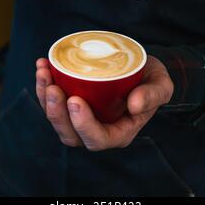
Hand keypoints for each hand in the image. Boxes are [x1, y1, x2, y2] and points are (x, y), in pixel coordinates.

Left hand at [36, 55, 173, 150]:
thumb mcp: (161, 85)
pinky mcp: (72, 102)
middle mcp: (97, 129)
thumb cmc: (152, 80)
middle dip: (57, 113)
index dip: (83, 124)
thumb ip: (153, 95)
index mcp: (119, 132)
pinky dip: (44, 85)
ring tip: (44, 72)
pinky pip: (53, 101)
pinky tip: (43, 65)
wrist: (142, 68)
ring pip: (57, 118)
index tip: (75, 100)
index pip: (97, 138)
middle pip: (70, 134)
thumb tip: (135, 105)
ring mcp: (82, 117)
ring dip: (45, 98)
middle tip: (53, 88)